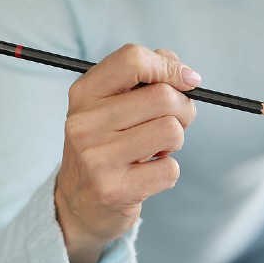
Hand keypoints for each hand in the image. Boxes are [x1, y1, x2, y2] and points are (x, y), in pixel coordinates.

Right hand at [55, 44, 198, 262]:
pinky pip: (170, 169)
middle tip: (175, 121)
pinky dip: (168, 171)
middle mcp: (85, 123)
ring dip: (176, 141)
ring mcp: (97, 158)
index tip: (185, 80)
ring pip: (171, 131)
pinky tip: (147, 173)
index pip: (132, 59)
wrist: (78, 203)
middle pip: (162, 96)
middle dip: (183, 109)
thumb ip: (144, 78)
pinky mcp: (114, 190)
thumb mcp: (110, 105)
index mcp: (84, 93)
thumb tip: (184, 73)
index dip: (168, 66)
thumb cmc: (105, 145)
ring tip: (157, 149)